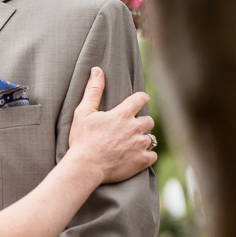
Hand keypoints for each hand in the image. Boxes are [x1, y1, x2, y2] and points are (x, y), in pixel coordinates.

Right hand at [68, 67, 156, 183]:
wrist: (85, 166)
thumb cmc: (82, 139)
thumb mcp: (83, 112)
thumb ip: (93, 90)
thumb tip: (97, 70)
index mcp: (122, 114)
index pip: (141, 99)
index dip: (141, 98)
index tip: (140, 101)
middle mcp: (135, 128)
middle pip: (149, 120)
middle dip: (142, 122)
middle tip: (131, 128)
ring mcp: (139, 145)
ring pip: (152, 138)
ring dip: (144, 140)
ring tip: (132, 144)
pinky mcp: (141, 161)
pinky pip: (153, 155)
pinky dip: (147, 156)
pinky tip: (137, 156)